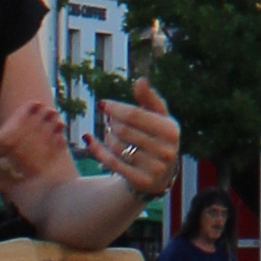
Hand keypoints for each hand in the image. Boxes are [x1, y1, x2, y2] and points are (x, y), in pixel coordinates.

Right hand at [0, 88, 72, 213]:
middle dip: (39, 130)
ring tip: (58, 122)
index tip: (33, 104)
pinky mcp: (5, 185)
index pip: (5, 140)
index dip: (22, 122)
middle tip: (50, 111)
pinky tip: (57, 140)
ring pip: (31, 166)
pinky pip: (32, 174)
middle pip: (22, 153)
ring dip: (48, 144)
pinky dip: (46, 158)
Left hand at [91, 81, 179, 204]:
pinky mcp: (141, 180)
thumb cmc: (158, 137)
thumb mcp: (158, 117)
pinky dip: (98, 150)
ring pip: (117, 146)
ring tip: (110, 132)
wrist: (160, 175)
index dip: (116, 108)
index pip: (135, 115)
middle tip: (108, 119)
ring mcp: (154, 168)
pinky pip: (112, 162)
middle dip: (111, 122)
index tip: (101, 103)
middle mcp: (166, 150)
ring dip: (107, 136)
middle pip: (124, 130)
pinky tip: (89, 140)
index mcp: (170, 130)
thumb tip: (141, 80)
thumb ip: (149, 99)